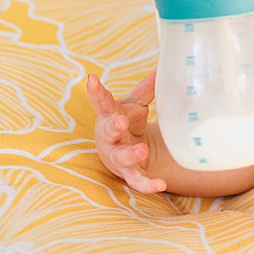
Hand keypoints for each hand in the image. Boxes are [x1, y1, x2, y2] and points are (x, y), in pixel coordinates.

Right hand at [86, 71, 166, 193]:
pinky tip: (160, 185)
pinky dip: (147, 184)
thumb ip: (146, 89)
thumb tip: (162, 68)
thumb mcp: (134, 104)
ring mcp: (117, 156)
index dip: (96, 91)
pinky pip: (136, 180)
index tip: (91, 79)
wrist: (123, 150)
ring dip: (131, 155)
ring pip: (121, 157)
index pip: (102, 102)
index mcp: (109, 115)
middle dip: (113, 126)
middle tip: (121, 121)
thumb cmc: (126, 121)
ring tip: (142, 151)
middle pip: (108, 131)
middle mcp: (109, 137)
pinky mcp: (129, 172)